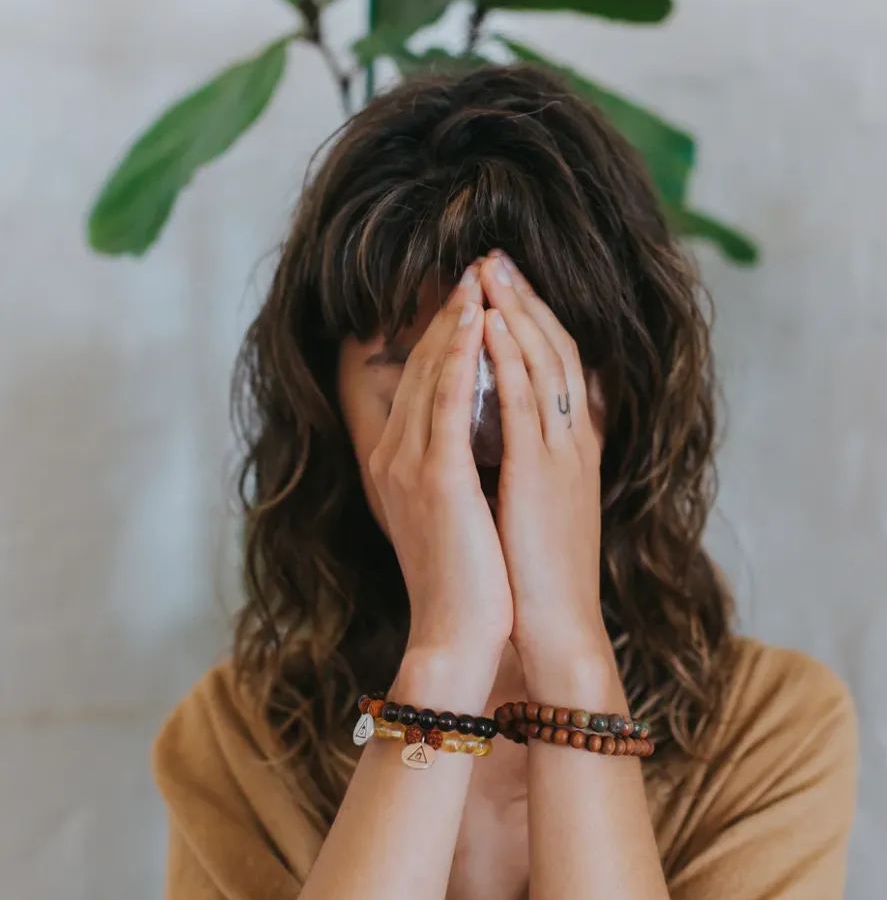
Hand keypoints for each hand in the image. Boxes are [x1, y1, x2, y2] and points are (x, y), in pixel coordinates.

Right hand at [369, 263, 513, 674]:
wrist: (457, 633)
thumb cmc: (466, 575)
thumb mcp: (449, 508)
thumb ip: (449, 463)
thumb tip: (476, 426)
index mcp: (397, 460)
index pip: (420, 380)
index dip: (442, 333)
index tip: (467, 293)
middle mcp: (393, 454)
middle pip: (422, 366)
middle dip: (449, 312)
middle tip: (475, 266)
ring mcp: (410, 464)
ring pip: (432, 375)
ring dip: (456, 320)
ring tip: (479, 275)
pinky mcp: (436, 478)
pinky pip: (448, 404)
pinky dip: (461, 359)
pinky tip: (476, 322)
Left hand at [479, 250, 611, 686]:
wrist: (555, 626)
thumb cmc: (540, 573)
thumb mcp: (542, 504)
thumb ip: (532, 460)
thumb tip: (505, 430)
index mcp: (576, 447)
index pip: (563, 364)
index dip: (539, 318)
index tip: (510, 284)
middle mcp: (576, 440)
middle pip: (557, 349)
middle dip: (526, 299)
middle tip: (496, 256)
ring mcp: (564, 453)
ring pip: (545, 363)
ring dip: (518, 310)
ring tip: (490, 269)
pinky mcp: (542, 473)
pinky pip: (526, 400)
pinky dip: (510, 356)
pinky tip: (491, 322)